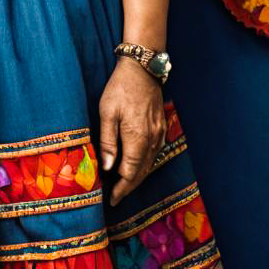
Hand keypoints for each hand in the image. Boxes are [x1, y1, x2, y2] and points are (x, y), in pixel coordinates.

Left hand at [97, 57, 166, 206]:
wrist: (142, 68)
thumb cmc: (120, 87)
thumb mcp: (107, 112)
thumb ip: (107, 141)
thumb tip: (108, 167)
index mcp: (137, 138)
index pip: (130, 173)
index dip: (121, 188)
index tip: (112, 199)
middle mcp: (152, 140)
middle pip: (141, 172)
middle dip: (129, 187)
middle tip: (116, 197)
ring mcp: (159, 133)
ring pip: (149, 164)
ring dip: (137, 177)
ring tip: (123, 185)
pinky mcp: (161, 127)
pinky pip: (154, 153)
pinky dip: (145, 164)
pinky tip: (136, 165)